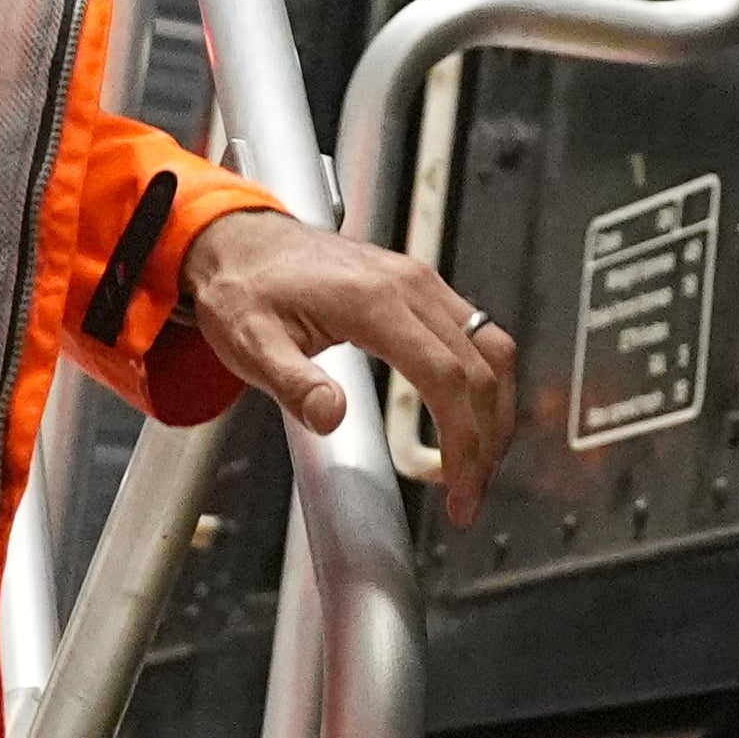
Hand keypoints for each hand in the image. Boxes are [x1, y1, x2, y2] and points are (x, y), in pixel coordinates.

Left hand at [176, 210, 518, 522]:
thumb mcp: (250, 343)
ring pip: (493, 348)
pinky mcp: (423, 288)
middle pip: (482, 368)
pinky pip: (478, 334)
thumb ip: (292, 383)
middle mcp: (411, 286)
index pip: (446, 377)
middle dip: (485, 441)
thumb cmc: (245, 289)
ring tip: (478, 465)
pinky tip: (468, 418)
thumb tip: (330, 416)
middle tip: (468, 496)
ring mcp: (422, 283)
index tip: (457, 491)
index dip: (461, 441)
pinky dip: (485, 383)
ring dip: (495, 411)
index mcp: (373, 301)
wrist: (243, 241)